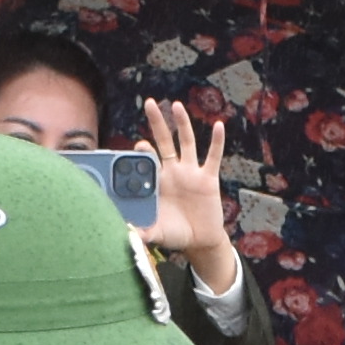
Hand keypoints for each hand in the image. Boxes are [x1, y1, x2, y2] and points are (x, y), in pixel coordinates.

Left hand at [138, 97, 238, 286]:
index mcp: (158, 181)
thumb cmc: (175, 234)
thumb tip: (125, 235)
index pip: (148, 158)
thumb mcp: (156, 233)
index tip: (138, 146)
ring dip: (183, 124)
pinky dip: (217, 142)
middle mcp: (174, 171)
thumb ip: (142, 232)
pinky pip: (213, 157)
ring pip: (187, 142)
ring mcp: (191, 173)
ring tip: (177, 105)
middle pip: (164, 141)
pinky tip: (219, 126)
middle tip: (149, 102)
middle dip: (157, 122)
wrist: (199, 241)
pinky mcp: (208, 178)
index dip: (142, 150)